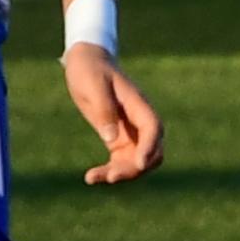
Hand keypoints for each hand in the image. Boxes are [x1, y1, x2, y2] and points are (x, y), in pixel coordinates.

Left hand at [63, 42, 159, 184]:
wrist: (86, 63)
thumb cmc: (90, 70)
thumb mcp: (93, 85)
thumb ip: (104, 110)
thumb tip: (111, 139)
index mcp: (138, 104)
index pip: (153, 129)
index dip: (150, 147)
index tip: (139, 164)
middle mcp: (139, 121)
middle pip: (150, 152)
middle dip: (135, 168)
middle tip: (110, 176)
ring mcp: (130, 132)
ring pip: (137, 162)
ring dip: (121, 173)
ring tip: (92, 177)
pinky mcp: (118, 139)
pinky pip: (121, 161)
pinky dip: (110, 171)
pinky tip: (91, 177)